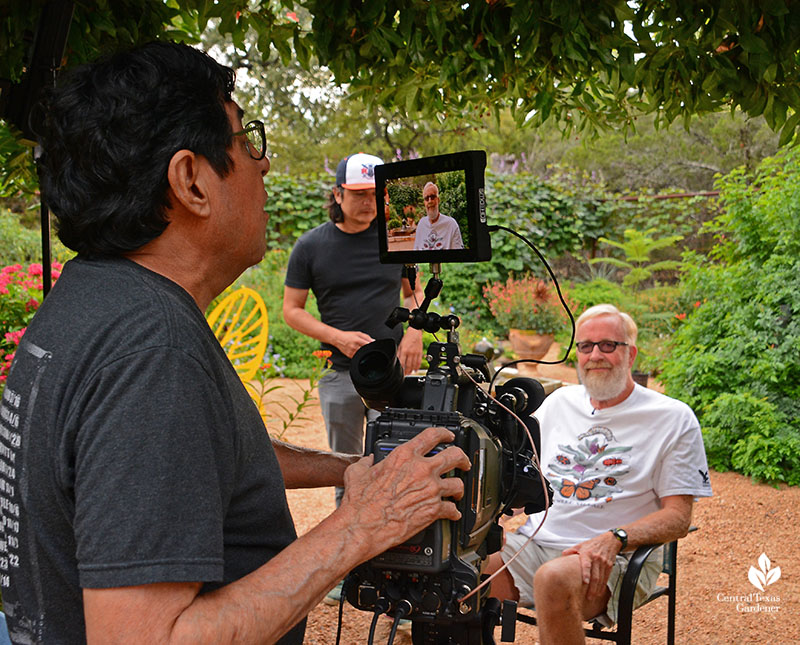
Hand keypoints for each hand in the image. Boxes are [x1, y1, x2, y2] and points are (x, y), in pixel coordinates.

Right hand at [334, 330, 373, 357]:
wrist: (338, 339)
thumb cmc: (348, 335)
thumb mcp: (358, 333)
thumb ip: (366, 337)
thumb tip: (373, 341)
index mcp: (357, 340)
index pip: (367, 345)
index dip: (371, 345)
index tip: (372, 345)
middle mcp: (354, 346)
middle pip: (365, 350)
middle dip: (367, 349)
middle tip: (366, 346)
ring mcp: (352, 352)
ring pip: (361, 354)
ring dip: (363, 352)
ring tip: (359, 347)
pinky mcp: (349, 356)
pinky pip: (357, 356)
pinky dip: (359, 354)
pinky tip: (357, 350)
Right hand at [339, 426, 469, 558]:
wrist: (363, 526)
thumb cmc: (360, 502)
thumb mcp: (356, 473)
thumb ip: (365, 463)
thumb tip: (367, 461)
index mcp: (404, 456)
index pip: (431, 436)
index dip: (444, 433)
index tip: (449, 436)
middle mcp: (421, 470)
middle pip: (454, 455)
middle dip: (462, 458)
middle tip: (463, 463)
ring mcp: (430, 489)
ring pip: (458, 484)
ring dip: (459, 489)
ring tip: (457, 492)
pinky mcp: (433, 510)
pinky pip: (452, 509)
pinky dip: (454, 512)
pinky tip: (453, 514)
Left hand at [397, 328, 422, 373]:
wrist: (415, 332)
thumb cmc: (407, 338)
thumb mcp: (400, 345)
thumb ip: (398, 353)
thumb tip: (397, 360)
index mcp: (404, 351)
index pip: (402, 362)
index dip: (401, 369)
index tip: (400, 372)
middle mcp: (410, 353)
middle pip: (408, 365)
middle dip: (406, 371)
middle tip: (405, 374)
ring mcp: (416, 353)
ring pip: (414, 365)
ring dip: (412, 370)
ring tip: (410, 373)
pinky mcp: (420, 353)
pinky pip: (419, 362)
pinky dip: (417, 367)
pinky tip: (415, 369)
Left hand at [561, 532, 621, 599]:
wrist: (609, 541)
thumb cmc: (593, 544)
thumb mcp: (581, 545)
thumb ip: (572, 550)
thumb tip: (563, 554)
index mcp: (587, 553)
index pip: (586, 564)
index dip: (586, 573)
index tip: (585, 582)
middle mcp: (596, 559)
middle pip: (595, 575)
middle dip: (592, 587)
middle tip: (588, 597)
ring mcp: (603, 563)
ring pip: (601, 578)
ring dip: (597, 589)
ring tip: (593, 597)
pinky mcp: (609, 566)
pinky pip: (606, 578)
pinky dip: (603, 586)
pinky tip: (599, 592)